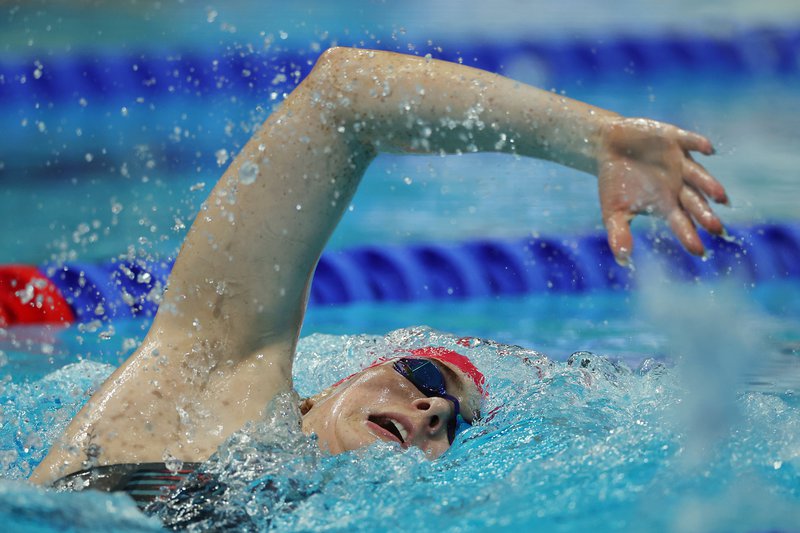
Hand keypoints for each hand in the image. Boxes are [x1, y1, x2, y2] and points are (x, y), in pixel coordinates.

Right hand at [596, 117, 727, 265]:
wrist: (607, 146)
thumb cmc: (613, 182)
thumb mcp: (613, 211)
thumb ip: (619, 234)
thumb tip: (623, 260)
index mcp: (666, 203)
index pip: (681, 222)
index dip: (689, 236)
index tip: (699, 252)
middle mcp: (678, 184)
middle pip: (695, 201)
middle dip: (705, 214)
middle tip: (716, 229)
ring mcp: (678, 161)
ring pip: (698, 174)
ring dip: (708, 184)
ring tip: (720, 197)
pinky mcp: (674, 139)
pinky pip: (690, 141)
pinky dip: (699, 144)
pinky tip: (709, 150)